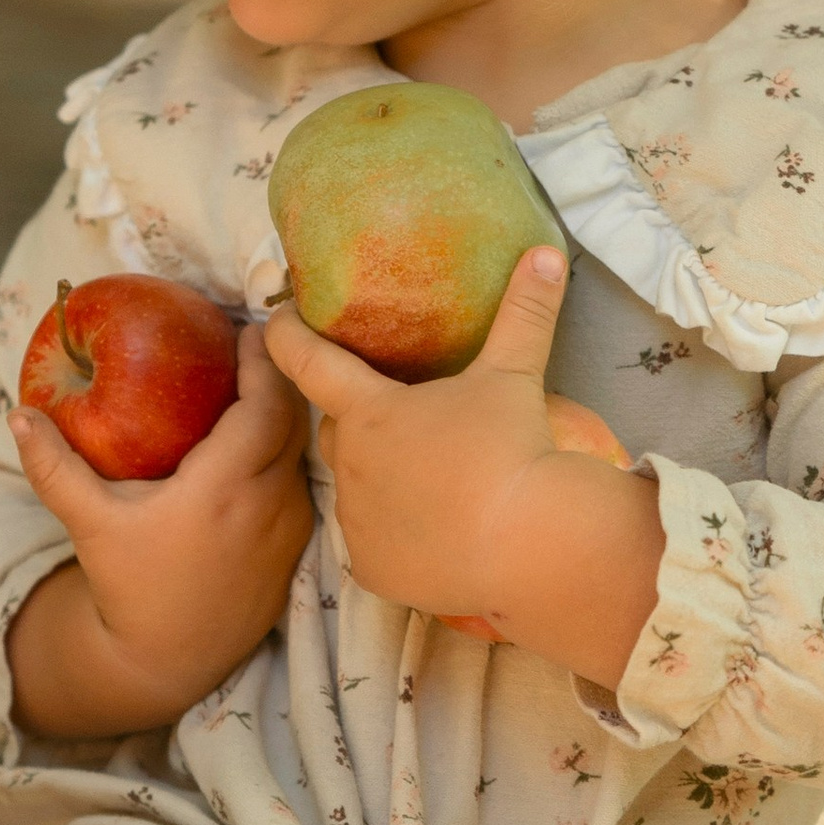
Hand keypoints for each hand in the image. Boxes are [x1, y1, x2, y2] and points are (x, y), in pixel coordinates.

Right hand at [5, 320, 314, 733]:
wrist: (168, 662)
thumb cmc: (130, 587)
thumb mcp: (89, 524)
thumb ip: (53, 467)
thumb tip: (17, 415)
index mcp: (223, 489)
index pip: (266, 406)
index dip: (263, 362)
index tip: (247, 330)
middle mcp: (269, 504)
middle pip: (294, 419)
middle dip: (277, 377)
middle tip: (248, 347)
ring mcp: (291, 528)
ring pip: (302, 451)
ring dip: (284, 415)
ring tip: (253, 385)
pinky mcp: (297, 548)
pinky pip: (301, 482)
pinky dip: (284, 453)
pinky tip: (257, 441)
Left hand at [263, 247, 665, 681]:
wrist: (527, 546)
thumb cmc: (510, 450)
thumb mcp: (516, 374)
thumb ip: (525, 312)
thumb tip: (546, 252)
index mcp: (368, 413)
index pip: (307, 363)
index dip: (287, 336)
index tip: (277, 319)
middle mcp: (350, 467)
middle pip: (339, 430)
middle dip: (357, 418)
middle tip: (393, 409)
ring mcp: (358, 524)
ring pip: (356, 490)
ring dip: (378, 477)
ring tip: (424, 475)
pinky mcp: (375, 571)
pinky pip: (375, 545)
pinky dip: (395, 533)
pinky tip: (429, 530)